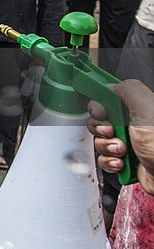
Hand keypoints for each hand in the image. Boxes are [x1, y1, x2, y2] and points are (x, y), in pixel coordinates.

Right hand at [87, 79, 153, 195]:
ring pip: (100, 140)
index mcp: (139, 109)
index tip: (103, 113)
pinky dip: (109, 162)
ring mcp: (129, 143)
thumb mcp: (148, 108)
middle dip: (101, 129)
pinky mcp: (125, 161)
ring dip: (107, 147)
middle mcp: (134, 125)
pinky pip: (104, 158)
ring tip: (122, 151)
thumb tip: (112, 85)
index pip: (108, 100)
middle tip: (113, 133)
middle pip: (100, 121)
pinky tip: (122, 163)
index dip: (100, 106)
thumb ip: (130, 90)